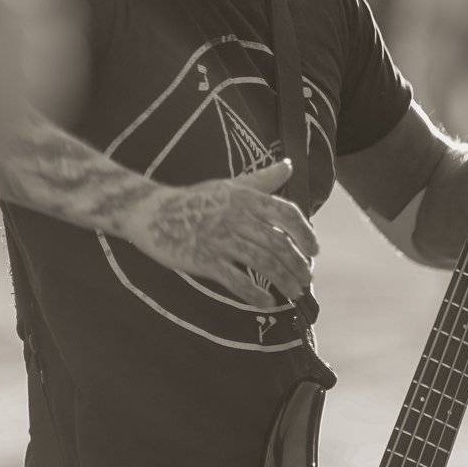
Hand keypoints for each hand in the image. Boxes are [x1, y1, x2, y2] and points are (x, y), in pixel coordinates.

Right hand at [123, 159, 317, 309]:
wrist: (152, 213)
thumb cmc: (195, 199)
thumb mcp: (230, 185)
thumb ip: (263, 179)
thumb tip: (289, 165)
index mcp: (245, 198)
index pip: (286, 213)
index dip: (305, 233)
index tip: (314, 251)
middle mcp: (236, 217)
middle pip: (278, 243)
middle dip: (297, 264)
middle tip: (306, 280)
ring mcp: (220, 239)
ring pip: (262, 262)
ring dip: (283, 280)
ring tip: (293, 293)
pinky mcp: (204, 260)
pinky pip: (236, 280)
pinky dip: (254, 293)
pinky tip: (266, 301)